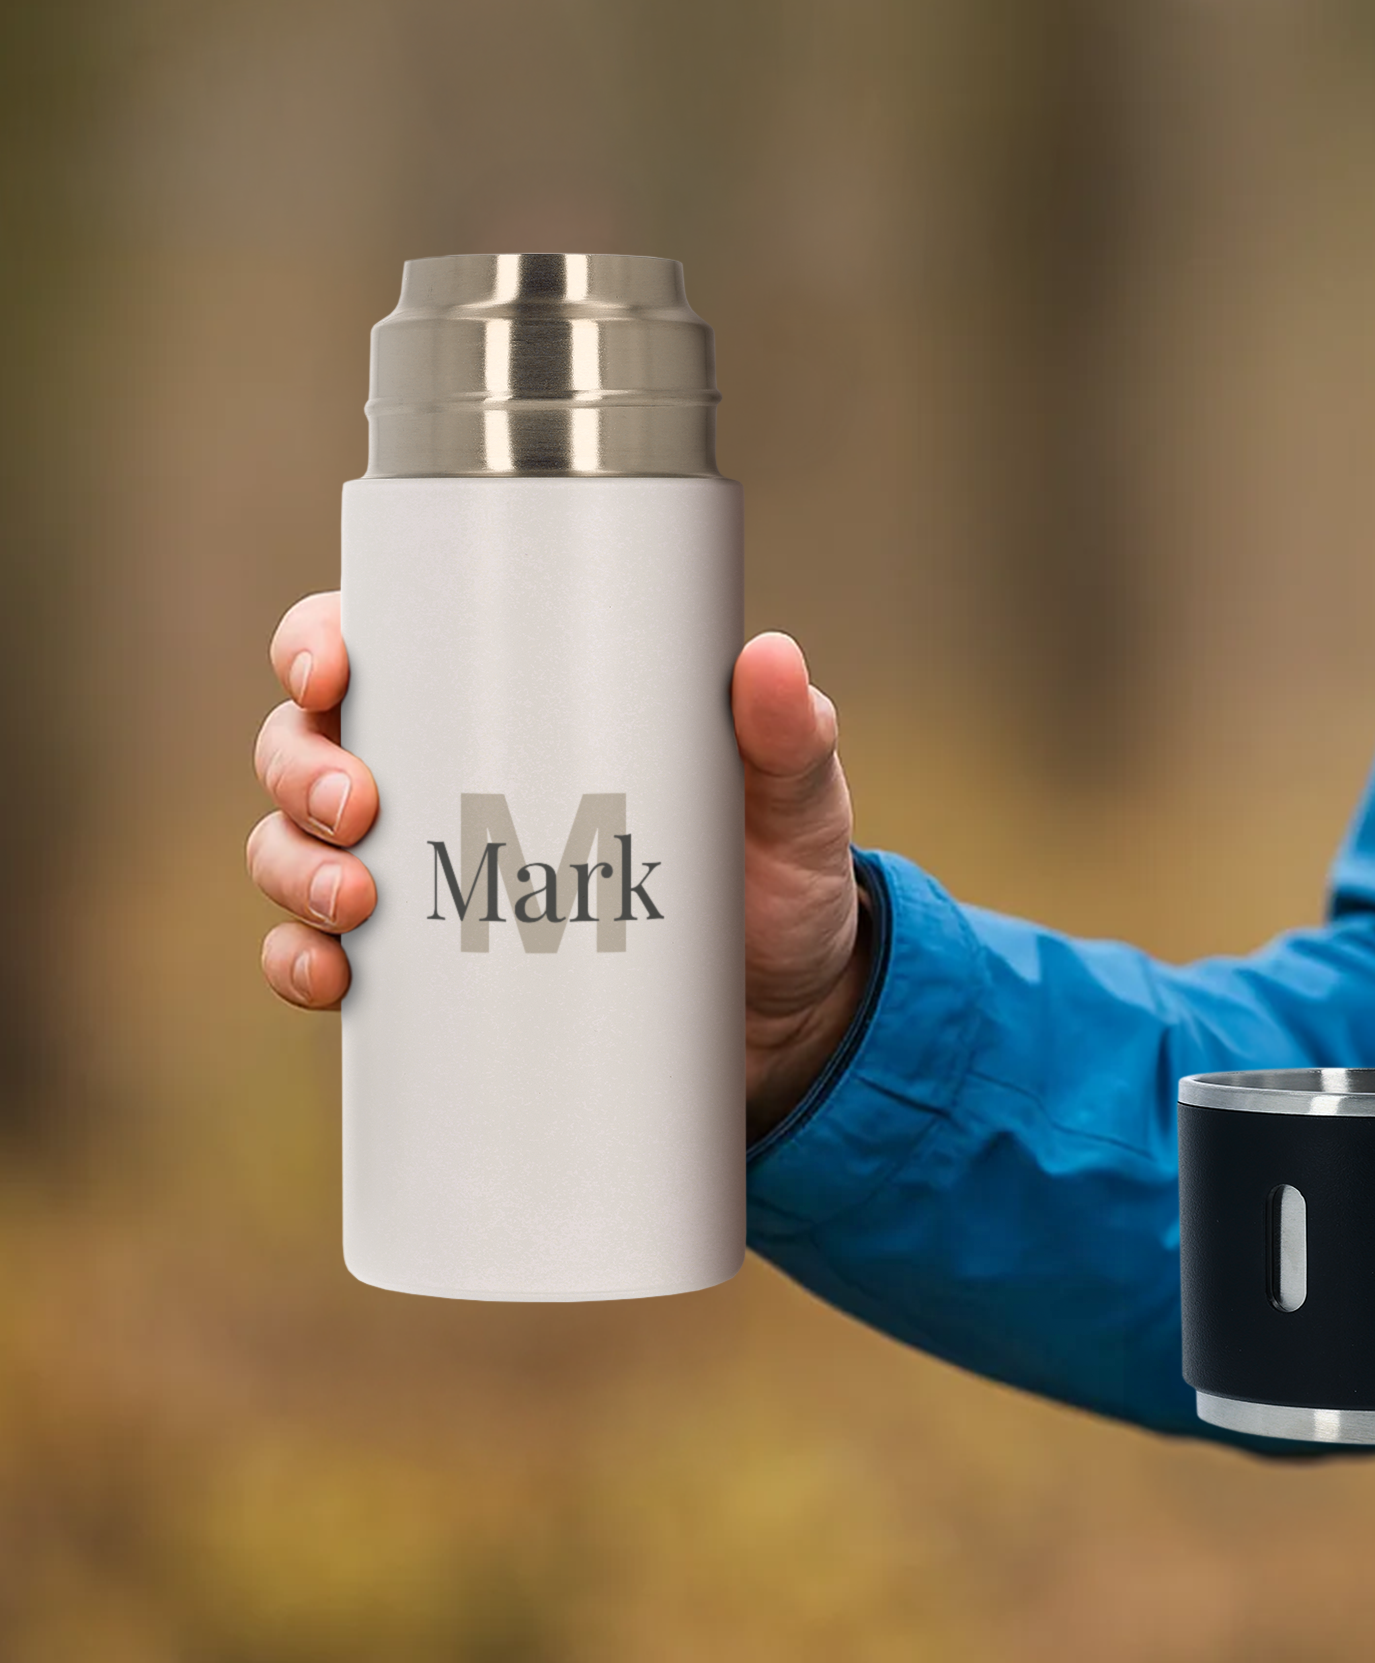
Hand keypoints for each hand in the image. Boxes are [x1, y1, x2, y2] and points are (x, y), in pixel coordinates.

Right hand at [247, 594, 869, 1142]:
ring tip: (357, 901)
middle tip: (360, 807)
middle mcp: (450, 780)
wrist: (787, 1020)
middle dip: (300, 768)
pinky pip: (324, 958)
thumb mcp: (792, 799)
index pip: (384, 645)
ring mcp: (432, 877)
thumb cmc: (776, 877)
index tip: (331, 667)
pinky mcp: (434, 972)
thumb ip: (790, 734)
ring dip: (293, 868)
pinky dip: (301, 965)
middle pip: (309, 743)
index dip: (319, 642)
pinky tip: (330, 979)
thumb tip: (771, 658)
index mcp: (516, 704)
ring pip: (296, 848)